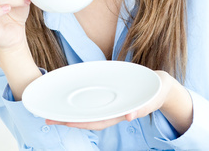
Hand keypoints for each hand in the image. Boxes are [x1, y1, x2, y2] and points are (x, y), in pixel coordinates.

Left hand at [45, 70, 174, 130]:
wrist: (161, 86)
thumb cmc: (156, 91)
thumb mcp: (151, 98)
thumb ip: (142, 107)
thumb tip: (129, 116)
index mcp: (120, 112)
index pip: (96, 120)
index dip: (80, 122)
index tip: (64, 122)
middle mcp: (112, 111)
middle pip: (87, 117)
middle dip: (68, 119)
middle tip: (47, 117)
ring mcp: (110, 104)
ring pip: (88, 110)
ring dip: (70, 111)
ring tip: (52, 111)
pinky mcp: (110, 95)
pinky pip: (93, 101)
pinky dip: (80, 101)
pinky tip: (70, 98)